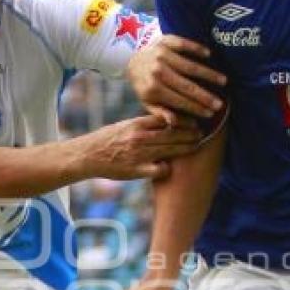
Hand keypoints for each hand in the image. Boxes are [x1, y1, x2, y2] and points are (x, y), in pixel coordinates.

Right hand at [81, 114, 201, 180]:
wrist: (87, 155)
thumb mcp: (125, 125)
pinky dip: (167, 168)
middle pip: (172, 133)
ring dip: (186, 147)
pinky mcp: (136, 170)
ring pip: (170, 149)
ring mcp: (139, 154)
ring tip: (196, 145)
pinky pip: (159, 169)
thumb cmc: (107, 139)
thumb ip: (144, 124)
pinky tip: (170, 166)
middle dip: (190, 133)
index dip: (182, 120)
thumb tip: (165, 121)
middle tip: (201, 133)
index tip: (193, 120)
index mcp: (137, 124)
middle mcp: (139, 137)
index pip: (166, 119)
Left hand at [127, 35, 225, 120]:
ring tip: (223, 81)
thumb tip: (174, 123)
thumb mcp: (148, 102)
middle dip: (206, 96)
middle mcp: (158, 71)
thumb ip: (160, 113)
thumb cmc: (144, 85)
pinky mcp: (165, 41)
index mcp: (153, 89)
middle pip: (187, 86)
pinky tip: (209, 55)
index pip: (180, 101)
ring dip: (208, 74)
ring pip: (190, 66)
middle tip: (221, 104)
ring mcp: (162, 55)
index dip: (196, 108)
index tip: (210, 113)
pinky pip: (184, 44)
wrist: (131, 60)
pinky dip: (196, 48)